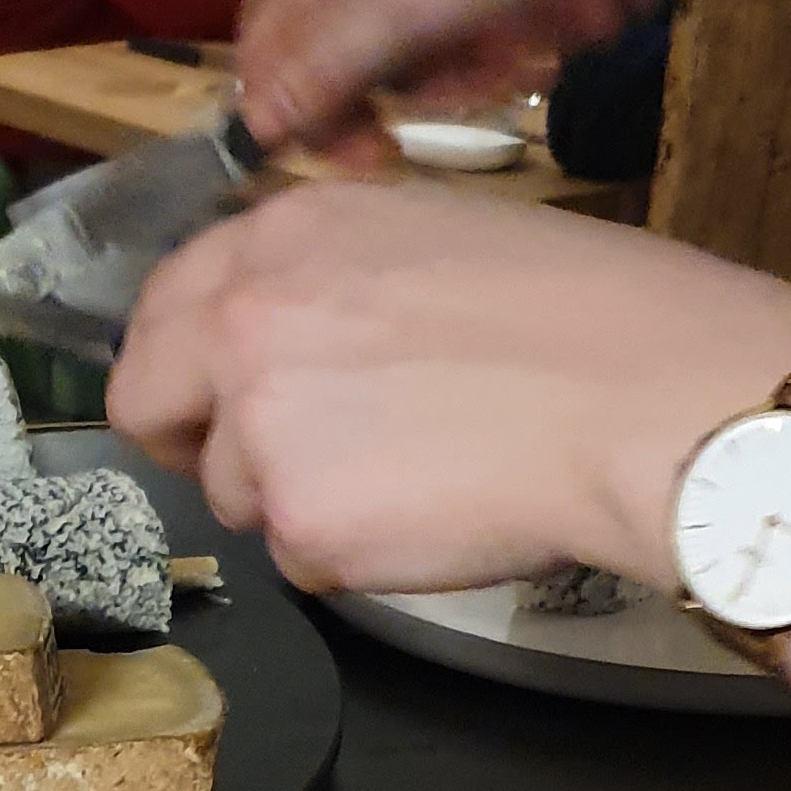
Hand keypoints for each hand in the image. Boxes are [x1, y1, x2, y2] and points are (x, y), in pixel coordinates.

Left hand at [108, 182, 790, 596]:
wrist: (643, 395)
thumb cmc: (584, 317)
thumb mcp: (435, 240)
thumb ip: (334, 281)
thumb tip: (300, 336)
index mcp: (287, 233)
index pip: (168, 303)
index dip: (184, 363)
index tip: (208, 398)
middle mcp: (248, 316)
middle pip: (147, 402)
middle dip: (191, 444)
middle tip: (262, 471)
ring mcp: (262, 419)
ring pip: (238, 492)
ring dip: (304, 502)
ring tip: (416, 477)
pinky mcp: (297, 516)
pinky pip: (298, 558)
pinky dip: (354, 555)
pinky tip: (434, 515)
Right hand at [231, 0, 661, 151]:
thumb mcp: (406, 5)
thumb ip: (325, 67)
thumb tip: (256, 121)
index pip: (266, 59)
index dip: (311, 121)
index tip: (374, 157)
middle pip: (364, 49)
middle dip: (435, 80)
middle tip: (494, 80)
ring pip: (435, 24)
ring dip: (497, 46)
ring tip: (555, 31)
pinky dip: (529, 4)